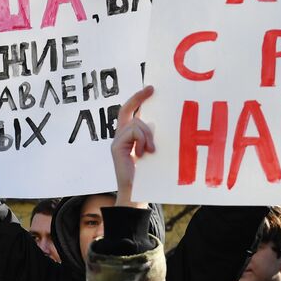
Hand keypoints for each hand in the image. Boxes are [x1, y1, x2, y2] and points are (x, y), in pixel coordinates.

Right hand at [110, 85, 154, 207]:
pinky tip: (144, 153)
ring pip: (136, 123)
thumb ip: (152, 137)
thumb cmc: (148, 175)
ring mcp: (117, 140)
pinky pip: (133, 132)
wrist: (136, 193)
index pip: (131, 112)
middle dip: (138, 97)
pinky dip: (142, 140)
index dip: (139, 99)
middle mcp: (121, 136)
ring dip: (147, 135)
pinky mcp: (116, 146)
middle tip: (151, 88)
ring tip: (152, 151)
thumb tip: (164, 121)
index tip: (151, 88)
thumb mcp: (153, 150)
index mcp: (130, 136)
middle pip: (126, 109)